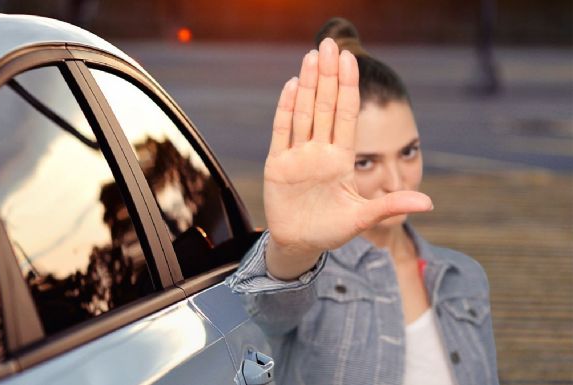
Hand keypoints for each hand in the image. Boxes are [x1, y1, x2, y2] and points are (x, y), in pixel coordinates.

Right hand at [264, 38, 432, 279]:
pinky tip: (291, 86)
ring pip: (304, 112)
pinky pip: (282, 132)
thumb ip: (390, 205)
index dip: (348, 87)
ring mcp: (298, 156)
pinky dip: (285, 109)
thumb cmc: (332, 230)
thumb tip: (429, 202)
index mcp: (341, 159)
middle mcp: (320, 151)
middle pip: (324, 106)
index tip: (351, 60)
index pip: (346, 115)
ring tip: (311, 56)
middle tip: (329, 44)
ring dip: (307, 85)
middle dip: (327, 76)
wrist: (301, 243)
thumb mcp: (363, 218)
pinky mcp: (278, 165)